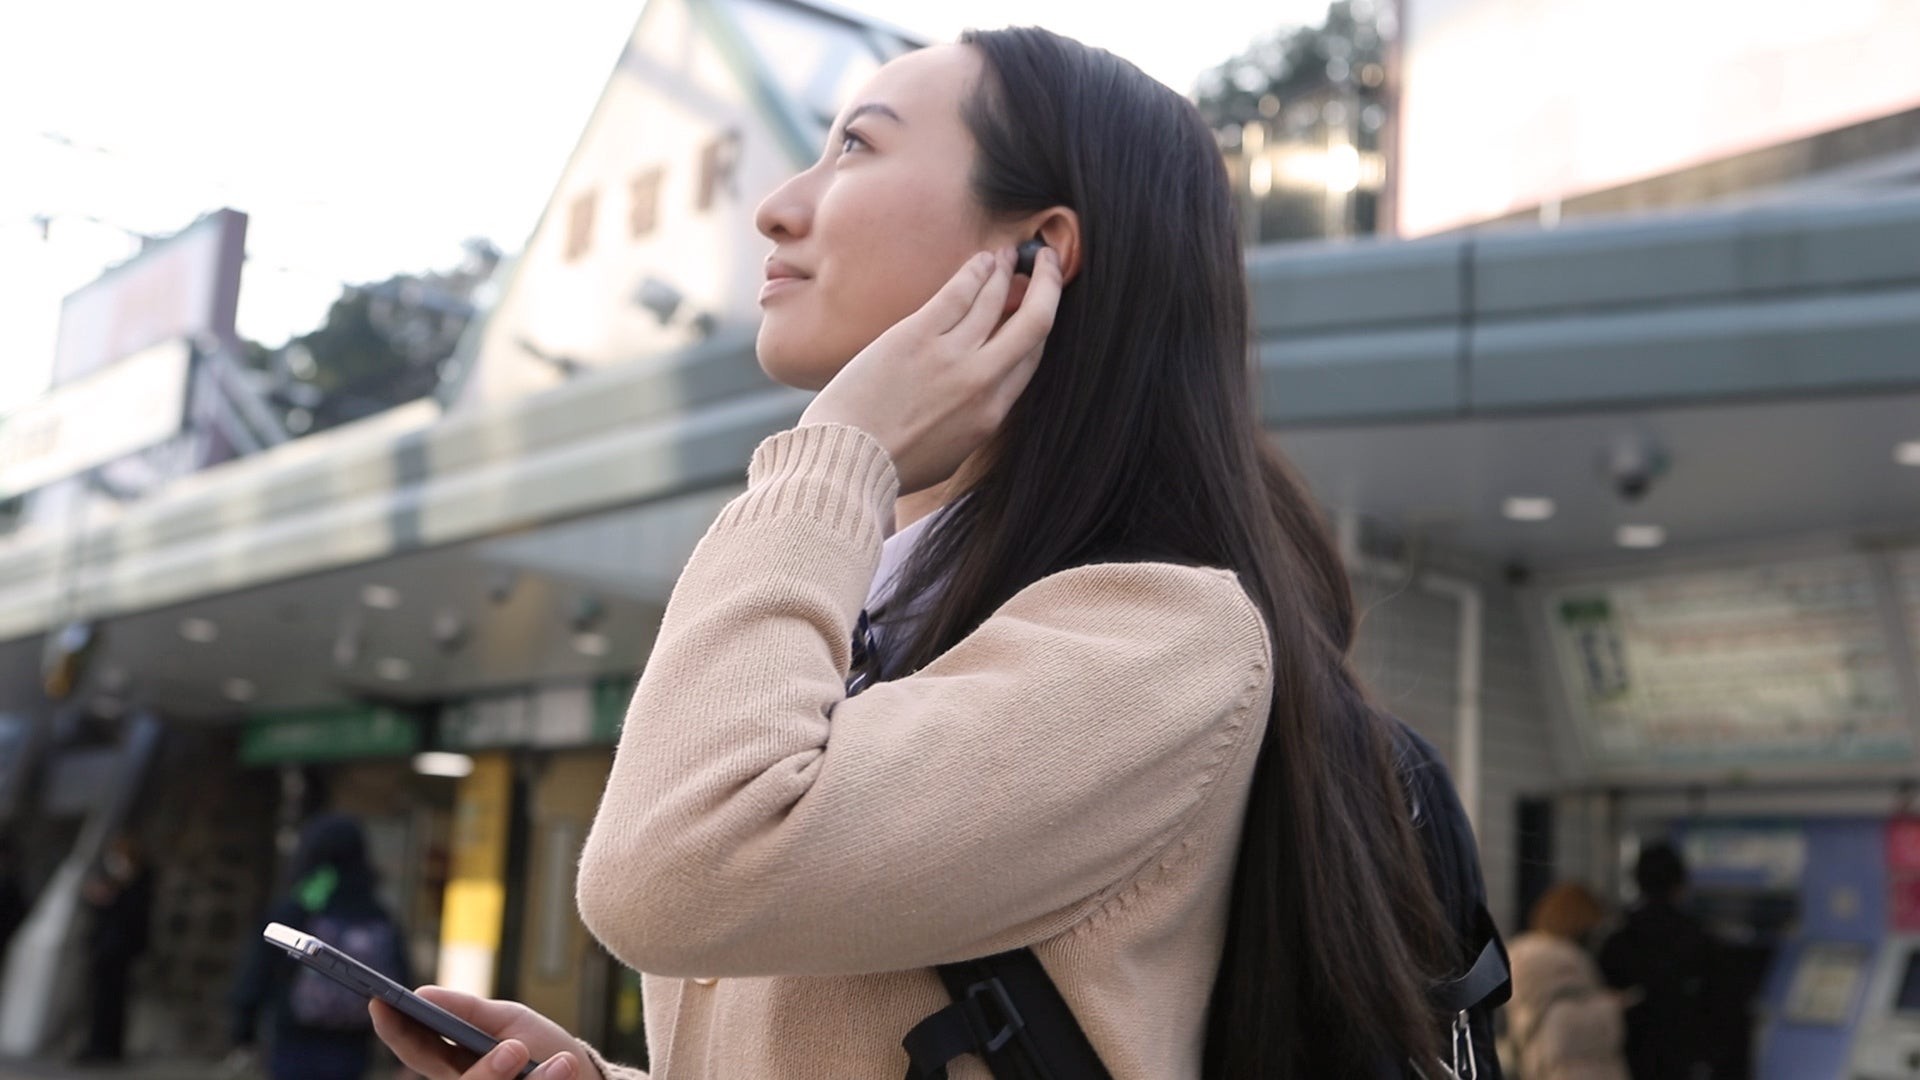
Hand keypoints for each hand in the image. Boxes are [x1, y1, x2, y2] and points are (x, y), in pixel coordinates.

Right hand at [371, 987, 599, 1079]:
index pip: (416, 1050)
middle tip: (517, 1050)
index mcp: (455, 1064)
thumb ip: (468, 1011)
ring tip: (559, 1062)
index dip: (395, 1030)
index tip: (380, 1002)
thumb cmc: (544, 1049)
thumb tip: (421, 994)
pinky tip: (565, 1067)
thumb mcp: (510, 1022)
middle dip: (488, 1074)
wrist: (585, 1079)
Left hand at [799, 244, 1062, 493]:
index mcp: (992, 413)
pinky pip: (958, 294)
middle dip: (1047, 285)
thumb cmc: (892, 463)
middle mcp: (981, 381)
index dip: (1037, 324)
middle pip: (1033, 322)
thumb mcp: (951, 453)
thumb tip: (986, 396)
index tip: (1037, 303)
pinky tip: (981, 260)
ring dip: (1005, 271)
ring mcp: (951, 356)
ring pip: (995, 300)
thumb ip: (976, 420)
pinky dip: (975, 272)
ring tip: (1006, 254)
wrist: (847, 459)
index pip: (1031, 357)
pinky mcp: (917, 337)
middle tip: (1048, 261)